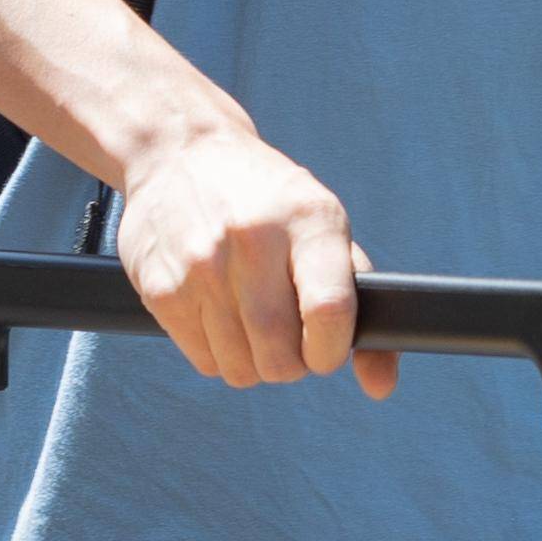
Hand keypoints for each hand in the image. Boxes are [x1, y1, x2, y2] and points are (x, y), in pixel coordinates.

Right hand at [105, 120, 391, 396]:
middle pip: (280, 355)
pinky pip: (205, 361)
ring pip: (241, 368)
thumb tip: (380, 387)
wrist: (178, 153)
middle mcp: (252, 240)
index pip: (329, 310)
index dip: (331, 351)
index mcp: (307, 218)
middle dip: (292, 364)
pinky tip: (220, 315)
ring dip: (254, 363)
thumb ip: (358, 303)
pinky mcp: (161, 288)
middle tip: (289, 339)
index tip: (325, 350)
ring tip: (252, 324)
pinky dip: (220, 354)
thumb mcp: (322, 228)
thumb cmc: (269, 203)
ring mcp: (200, 265)